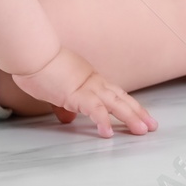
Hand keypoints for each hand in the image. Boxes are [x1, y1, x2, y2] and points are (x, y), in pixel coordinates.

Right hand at [10, 47, 156, 137]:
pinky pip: (94, 110)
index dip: (129, 104)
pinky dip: (103, 121)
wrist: (33, 53)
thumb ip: (64, 104)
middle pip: (122, 98)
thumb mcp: (55, 89)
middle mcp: (93, 82)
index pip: (115, 93)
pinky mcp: (76, 94)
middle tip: (152, 125)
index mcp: (90, 79)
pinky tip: (109, 133)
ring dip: (131, 117)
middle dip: (138, 112)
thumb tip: (67, 118)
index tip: (141, 114)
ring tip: (142, 131)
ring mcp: (87, 87)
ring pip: (115, 103)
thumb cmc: (39, 67)